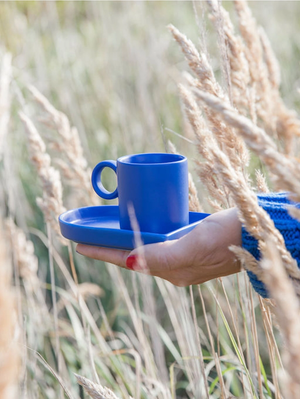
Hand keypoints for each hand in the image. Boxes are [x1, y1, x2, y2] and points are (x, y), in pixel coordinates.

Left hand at [76, 207, 241, 285]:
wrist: (255, 233)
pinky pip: (161, 239)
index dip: (103, 252)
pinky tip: (140, 223)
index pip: (128, 259)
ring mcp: (183, 254)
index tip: (78, 245)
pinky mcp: (191, 242)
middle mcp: (174, 264)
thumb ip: (163, 256)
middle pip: (134, 253)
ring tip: (108, 231)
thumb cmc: (226, 239)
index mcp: (172, 269)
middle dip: (110, 247)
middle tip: (89, 236)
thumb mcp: (193, 246)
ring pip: (146, 245)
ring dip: (126, 239)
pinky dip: (145, 232)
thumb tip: (129, 261)